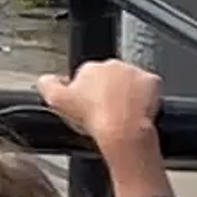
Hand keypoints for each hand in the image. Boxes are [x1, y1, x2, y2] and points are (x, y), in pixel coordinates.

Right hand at [38, 61, 169, 196]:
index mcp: (90, 68)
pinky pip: (148, 87)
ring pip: (128, 81)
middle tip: (106, 113)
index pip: (86, 77)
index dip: (87, 94)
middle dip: (107, 92)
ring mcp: (134, 72)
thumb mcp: (57, 102)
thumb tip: (44, 79)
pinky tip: (138, 112)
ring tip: (122, 115)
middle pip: (108, 77)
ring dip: (125, 94)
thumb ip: (46, 85)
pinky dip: (145, 98)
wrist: (123, 131)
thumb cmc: (94, 118)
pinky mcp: (152, 81)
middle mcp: (112, 65)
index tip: (90, 108)